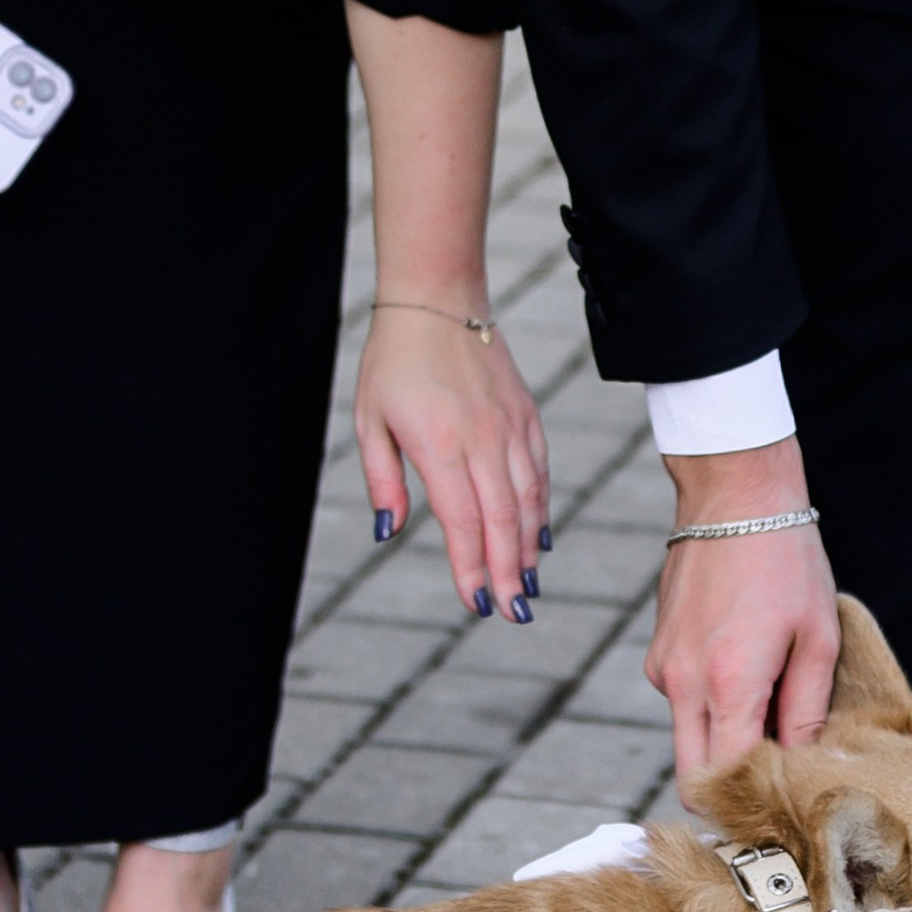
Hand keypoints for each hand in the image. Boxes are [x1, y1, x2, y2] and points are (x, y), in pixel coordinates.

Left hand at [356, 299, 549, 619]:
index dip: (471, 566)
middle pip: (502, 520)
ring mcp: (509, 426)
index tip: (475, 602)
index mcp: (439, 444)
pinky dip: (541, 507)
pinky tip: (540, 535)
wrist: (437, 299)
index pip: (462, 520)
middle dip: (509, 572)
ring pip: (528, 499)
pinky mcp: (526, 414)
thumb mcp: (369, 419)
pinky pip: (539, 470)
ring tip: (527, 585)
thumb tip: (388, 532)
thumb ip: (383, 479)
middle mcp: (482, 439)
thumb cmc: (393, 360)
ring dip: (529, 547)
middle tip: (512, 612)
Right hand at [647, 440, 843, 786]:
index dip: (747, 801)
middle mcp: (683, 683)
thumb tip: (802, 763)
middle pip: (693, 772)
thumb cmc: (785, 559)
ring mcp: (663, 666)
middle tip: (773, 776)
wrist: (734, 494)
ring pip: (688, 736)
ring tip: (768, 697)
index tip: (778, 804)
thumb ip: (806, 710)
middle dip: (728, 784)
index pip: (721, 779)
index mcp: (727, 684)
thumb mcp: (816, 636)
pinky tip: (743, 662)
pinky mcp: (658, 650)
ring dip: (721, 737)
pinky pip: (682, 700)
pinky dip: (709, 701)